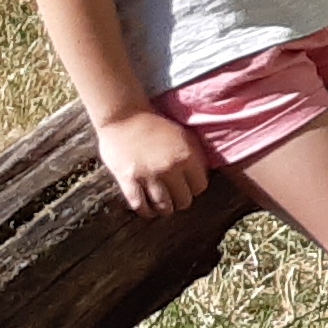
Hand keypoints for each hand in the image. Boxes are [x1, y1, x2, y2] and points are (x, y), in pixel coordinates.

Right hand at [93, 107, 210, 215]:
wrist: (123, 116)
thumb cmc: (154, 124)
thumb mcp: (183, 135)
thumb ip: (195, 155)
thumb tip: (204, 175)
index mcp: (187, 156)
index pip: (200, 186)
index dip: (195, 188)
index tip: (188, 187)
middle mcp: (170, 168)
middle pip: (183, 200)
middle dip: (181, 201)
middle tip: (176, 198)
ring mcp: (148, 175)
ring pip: (163, 206)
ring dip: (165, 209)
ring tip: (164, 207)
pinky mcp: (128, 180)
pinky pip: (140, 205)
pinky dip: (146, 211)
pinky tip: (148, 210)